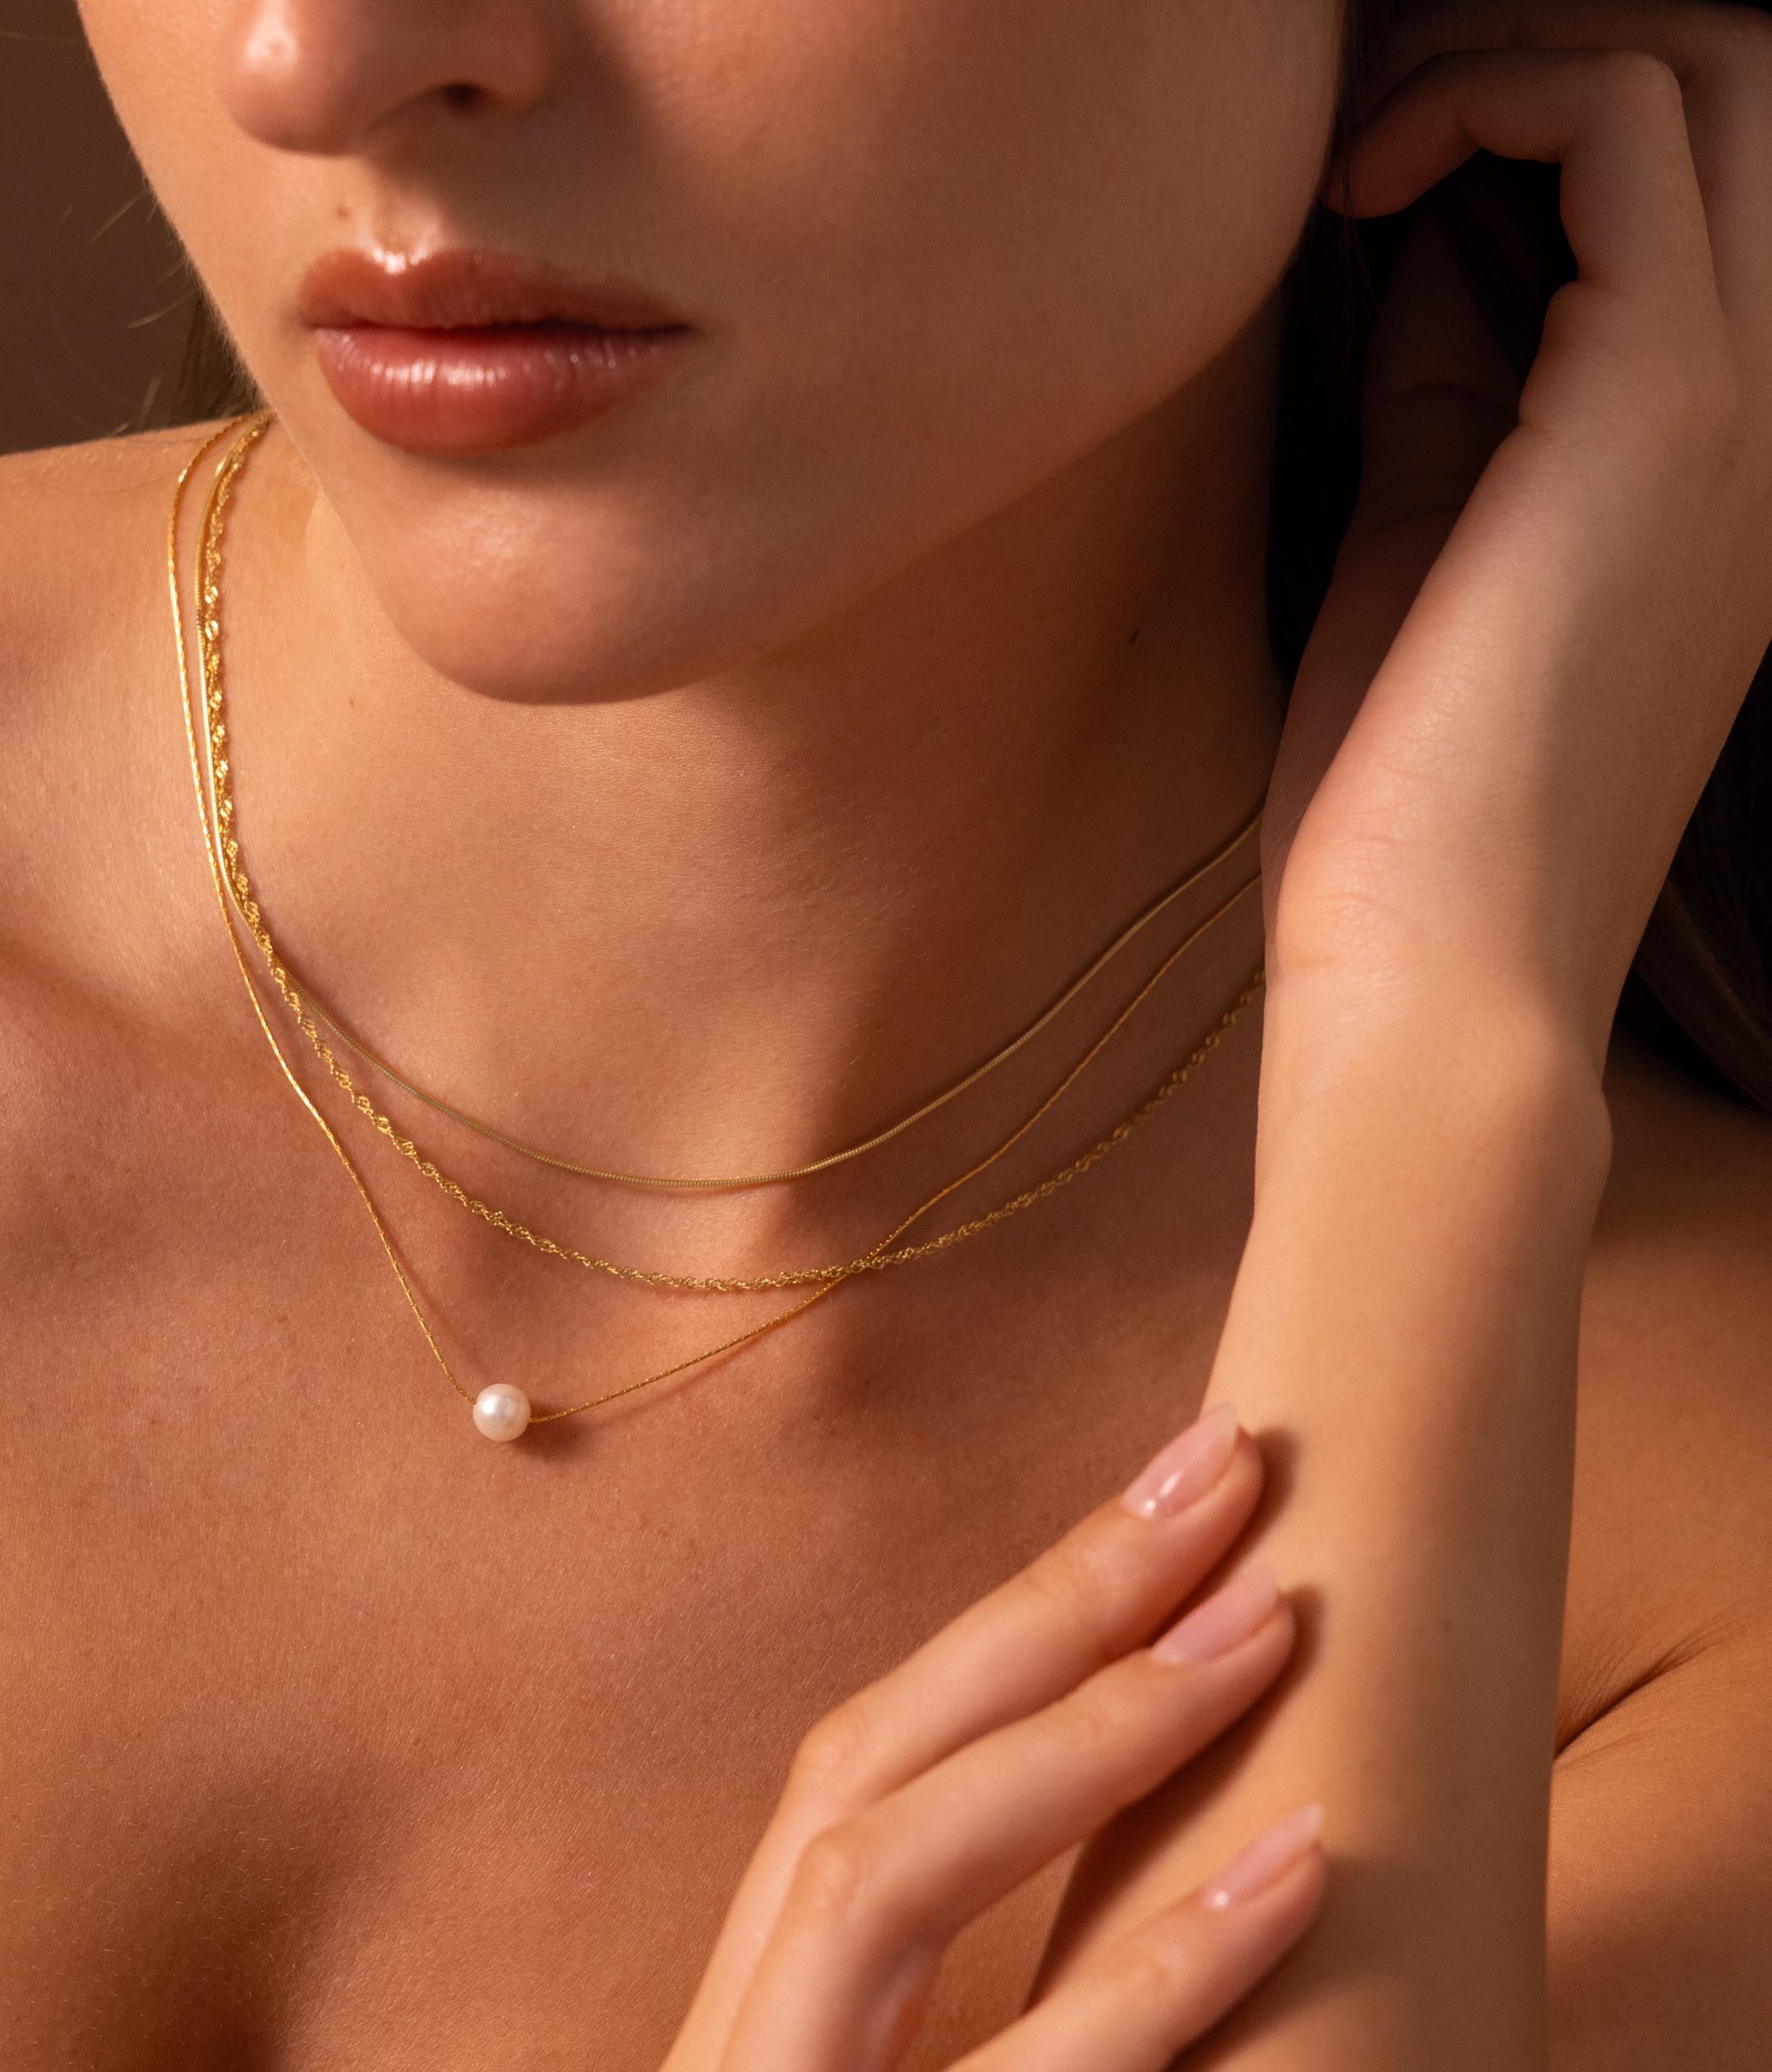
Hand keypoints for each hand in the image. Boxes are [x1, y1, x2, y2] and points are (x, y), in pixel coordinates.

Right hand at [603, 1409, 1322, 2071]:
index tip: (1162, 1512)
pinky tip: (1289, 1876)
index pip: (850, 1793)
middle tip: (1225, 1473)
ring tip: (1263, 1625)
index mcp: (734, 2071)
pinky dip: (1143, 1985)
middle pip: (853, 1779)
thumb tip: (1154, 1950)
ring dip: (1083, 1737)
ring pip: (882, 1889)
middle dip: (1044, 1611)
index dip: (1007, 1635)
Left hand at [1263, 0, 1771, 1071]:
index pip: (1678, 176)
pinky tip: (1353, 190)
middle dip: (1524, 46)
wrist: (1435, 968)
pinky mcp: (1666, 394)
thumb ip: (1449, 372)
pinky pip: (1623, 115)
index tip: (1362, 174)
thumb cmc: (1400, 789)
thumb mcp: (1419, 524)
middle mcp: (1765, 394)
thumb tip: (1417, 227)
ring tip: (1356, 149)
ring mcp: (1740, 387)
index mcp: (1711, 439)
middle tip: (1366, 128)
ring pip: (1699, 57)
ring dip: (1503, 52)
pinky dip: (1482, 95)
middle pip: (1720, 74)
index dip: (1516, 118)